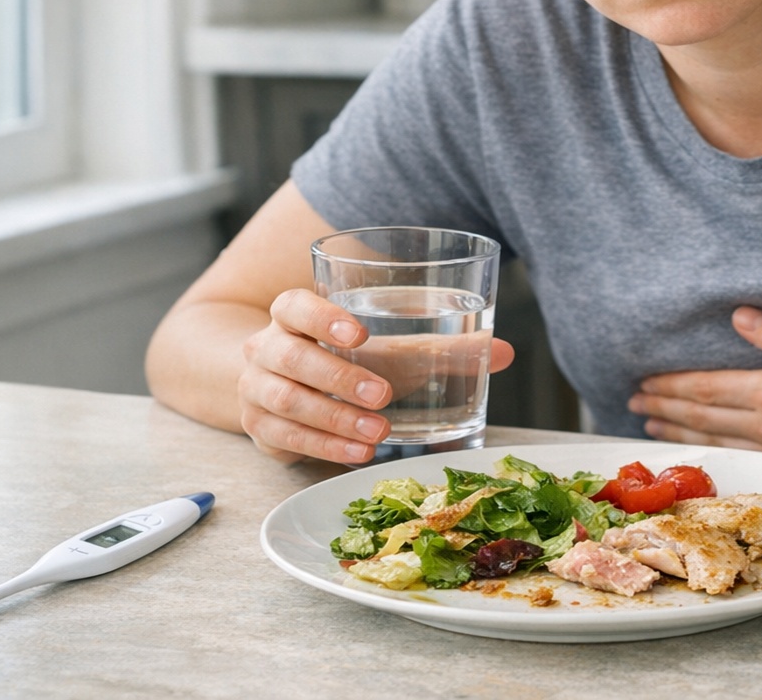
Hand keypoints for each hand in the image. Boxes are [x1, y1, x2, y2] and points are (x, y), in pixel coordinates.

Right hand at [236, 288, 513, 463]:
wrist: (281, 384)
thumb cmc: (347, 358)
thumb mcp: (389, 349)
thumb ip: (442, 349)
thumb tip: (505, 351)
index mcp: (292, 315)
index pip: (294, 306)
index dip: (322, 318)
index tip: (361, 333)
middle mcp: (265, 348)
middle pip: (291, 358)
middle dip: (338, 378)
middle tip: (383, 395)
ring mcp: (255, 390)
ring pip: (286, 402)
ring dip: (334, 420)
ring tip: (378, 434)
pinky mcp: (260, 430)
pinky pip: (285, 439)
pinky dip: (324, 448)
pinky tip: (357, 454)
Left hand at [628, 307, 761, 466]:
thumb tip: (738, 316)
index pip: (710, 389)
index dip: (673, 385)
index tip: (644, 380)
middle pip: (704, 416)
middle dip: (665, 407)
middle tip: (634, 402)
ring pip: (717, 439)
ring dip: (680, 431)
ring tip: (651, 425)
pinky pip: (740, 453)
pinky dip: (711, 448)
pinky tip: (702, 446)